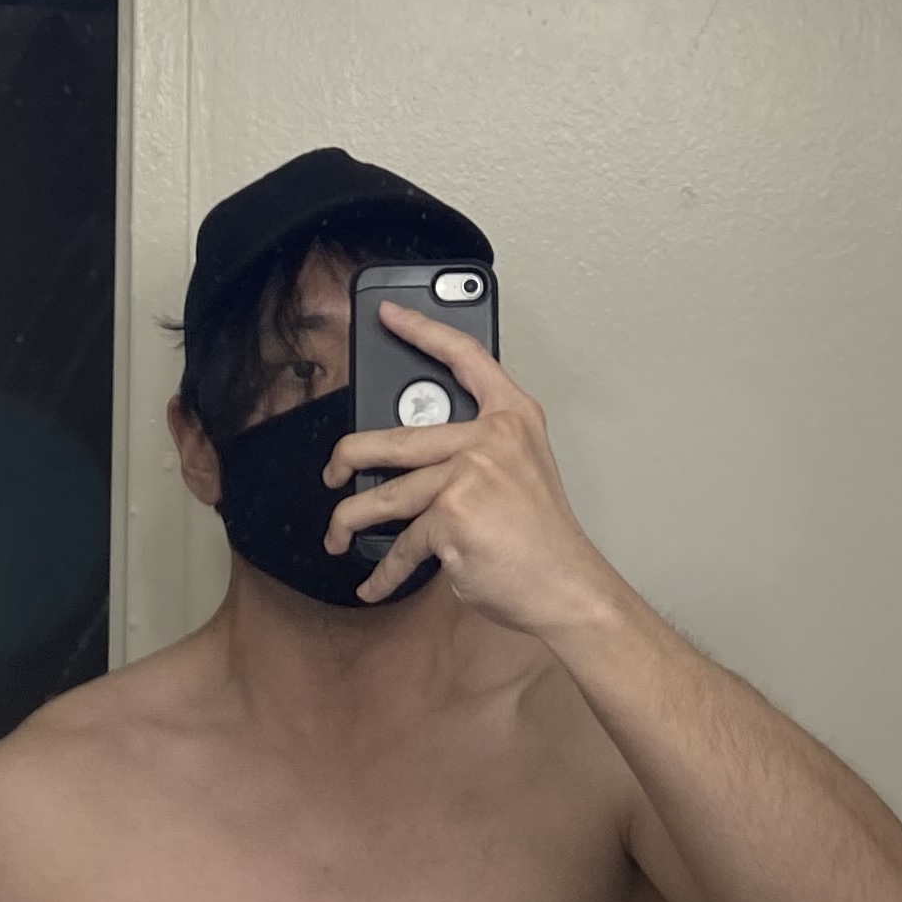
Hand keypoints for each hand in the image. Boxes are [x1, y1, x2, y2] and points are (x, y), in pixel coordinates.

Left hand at [324, 304, 619, 634]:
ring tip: (339, 536)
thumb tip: (412, 459)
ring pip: (384, 496)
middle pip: (395, 436)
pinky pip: (401, 545)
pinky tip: (375, 582)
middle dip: (348, 459)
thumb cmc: (544, 538)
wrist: (567, 586)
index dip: (422, 329)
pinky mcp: (452, 517)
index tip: (390, 315)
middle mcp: (492, 438)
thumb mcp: (523, 471)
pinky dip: (384, 572)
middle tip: (334, 473)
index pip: (465, 356)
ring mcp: (469, 475)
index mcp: (512, 418)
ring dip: (350, 522)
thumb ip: (478, 450)